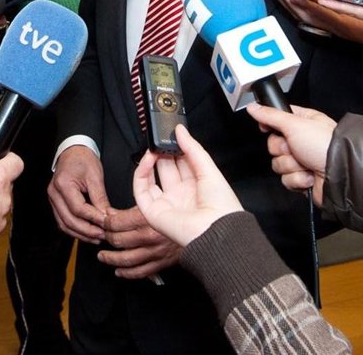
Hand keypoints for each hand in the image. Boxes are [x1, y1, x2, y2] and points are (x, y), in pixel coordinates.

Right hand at [48, 145, 109, 242]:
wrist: (73, 151)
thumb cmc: (83, 159)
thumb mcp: (95, 176)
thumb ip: (100, 198)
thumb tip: (108, 216)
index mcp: (63, 184)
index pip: (78, 209)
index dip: (93, 219)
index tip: (107, 224)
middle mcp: (54, 194)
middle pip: (68, 220)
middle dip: (87, 231)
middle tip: (102, 236)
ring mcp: (53, 199)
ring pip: (64, 224)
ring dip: (80, 234)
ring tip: (96, 238)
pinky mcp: (56, 203)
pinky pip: (63, 221)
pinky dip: (75, 229)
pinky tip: (87, 232)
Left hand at [98, 205, 181, 278]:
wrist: (206, 226)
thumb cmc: (184, 210)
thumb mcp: (157, 201)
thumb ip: (132, 207)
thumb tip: (111, 213)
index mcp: (147, 218)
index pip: (116, 223)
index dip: (105, 222)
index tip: (102, 220)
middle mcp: (149, 236)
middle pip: (118, 240)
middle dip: (106, 237)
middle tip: (102, 235)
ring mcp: (155, 252)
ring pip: (125, 259)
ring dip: (110, 258)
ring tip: (103, 256)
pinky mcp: (162, 263)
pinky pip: (140, 272)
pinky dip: (126, 273)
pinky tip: (119, 272)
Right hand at [133, 125, 242, 247]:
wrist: (217, 231)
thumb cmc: (222, 208)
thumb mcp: (209, 169)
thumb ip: (193, 148)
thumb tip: (180, 130)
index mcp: (197, 186)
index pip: (181, 162)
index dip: (175, 147)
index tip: (172, 133)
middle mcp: (181, 194)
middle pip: (166, 167)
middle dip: (162, 151)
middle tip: (161, 138)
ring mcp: (167, 203)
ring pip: (150, 178)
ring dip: (150, 161)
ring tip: (154, 148)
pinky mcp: (154, 212)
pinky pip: (141, 190)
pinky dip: (140, 173)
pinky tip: (147, 160)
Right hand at [246, 103, 336, 205]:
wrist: (339, 173)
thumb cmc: (325, 144)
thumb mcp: (295, 123)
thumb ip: (271, 115)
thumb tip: (253, 107)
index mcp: (302, 122)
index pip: (276, 120)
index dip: (269, 125)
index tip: (267, 128)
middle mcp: (302, 141)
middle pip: (273, 145)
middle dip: (283, 150)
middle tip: (295, 148)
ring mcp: (302, 160)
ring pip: (278, 164)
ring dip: (291, 166)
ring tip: (306, 163)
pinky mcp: (302, 178)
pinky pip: (286, 180)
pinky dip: (297, 179)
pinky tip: (309, 175)